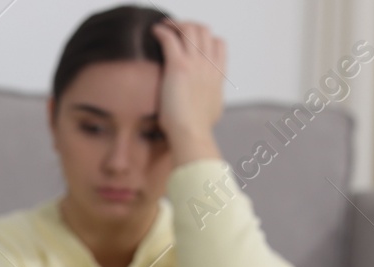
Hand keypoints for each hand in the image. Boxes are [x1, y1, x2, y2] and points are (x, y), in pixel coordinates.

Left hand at [152, 20, 225, 164]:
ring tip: (164, 27)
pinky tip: (154, 31)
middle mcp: (209, 65)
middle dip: (189, 26)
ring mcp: (195, 64)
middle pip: (204, 31)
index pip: (219, 43)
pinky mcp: (178, 67)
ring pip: (189, 29)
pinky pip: (171, 38)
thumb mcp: (213, 110)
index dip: (206, 38)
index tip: (192, 42)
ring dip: (176, 24)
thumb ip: (211, 98)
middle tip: (175, 31)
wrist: (191, 134)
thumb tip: (209, 102)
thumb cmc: (198, 129)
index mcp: (217, 75)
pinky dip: (162, 30)